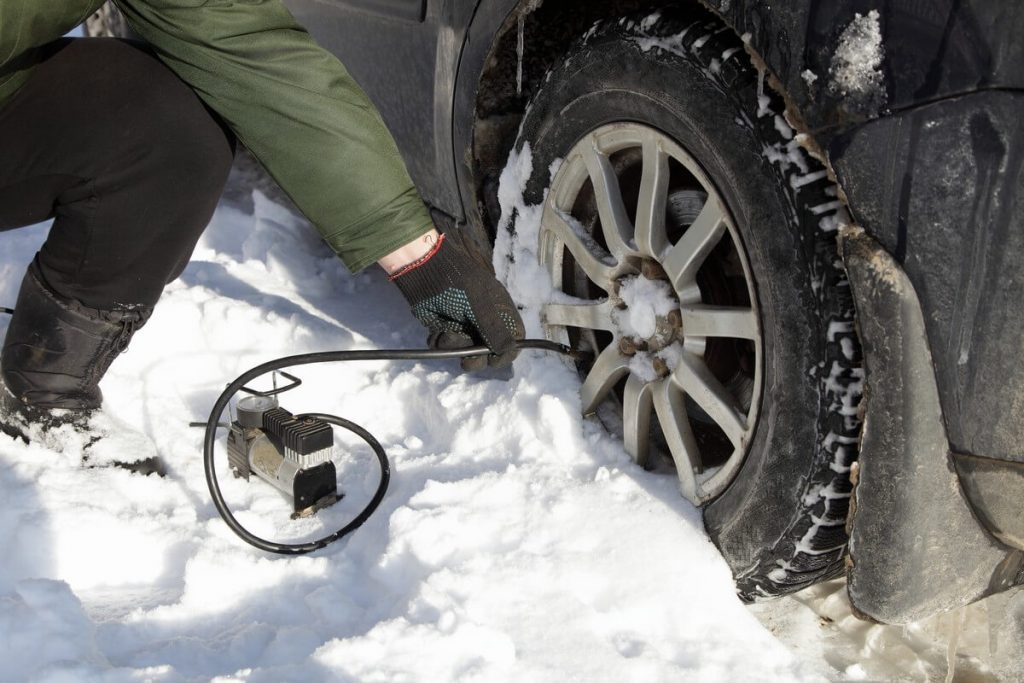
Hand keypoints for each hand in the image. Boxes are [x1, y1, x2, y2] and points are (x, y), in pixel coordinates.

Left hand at [389, 233, 523, 369]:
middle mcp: (484, 321)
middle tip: (467, 361)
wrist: (423, 273)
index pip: (513, 338)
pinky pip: (446, 347)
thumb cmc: (457, 283)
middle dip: (477, 358)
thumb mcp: (479, 304)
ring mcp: (464, 326)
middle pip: (489, 351)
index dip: (506, 352)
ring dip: (455, 347)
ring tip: (446, 333)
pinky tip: (436, 331)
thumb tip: (509, 349)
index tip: (494, 361)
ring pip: (466, 351)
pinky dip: (440, 342)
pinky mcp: (445, 329)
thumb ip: (493, 329)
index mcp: (499, 311)